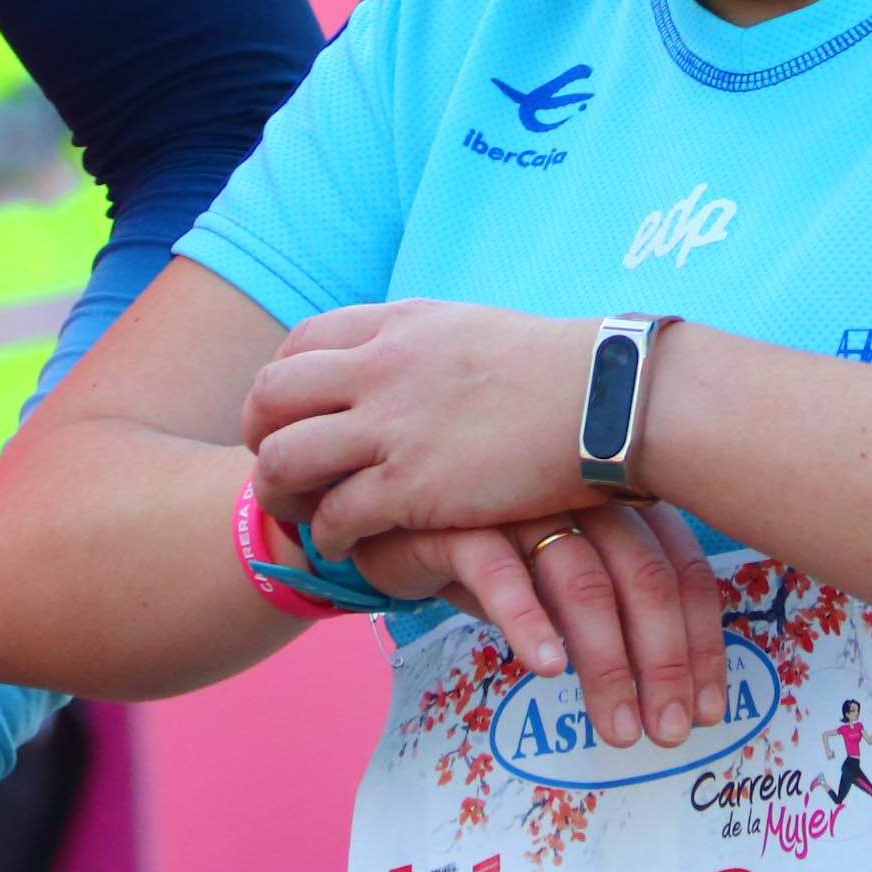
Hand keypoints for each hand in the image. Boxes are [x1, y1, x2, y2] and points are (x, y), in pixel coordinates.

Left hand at [243, 302, 602, 550]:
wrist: (611, 401)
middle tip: (276, 468)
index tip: (291, 415)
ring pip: (285, 460)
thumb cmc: (563, 372)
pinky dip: (329, 536)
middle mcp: (380, 368)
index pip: (300, 343)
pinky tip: (347, 546)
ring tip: (300, 515)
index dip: (281, 384)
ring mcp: (391, 427)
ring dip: (279, 494)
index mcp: (398, 325)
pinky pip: (336, 516)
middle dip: (259, 437)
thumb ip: (424, 346)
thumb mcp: (474, 330)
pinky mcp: (411, 487)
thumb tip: (403, 363)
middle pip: (272, 396)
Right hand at [355, 512, 730, 751]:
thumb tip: (674, 686)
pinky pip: (501, 573)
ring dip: (607, 663)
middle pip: (644, 578)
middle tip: (670, 733)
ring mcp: (521, 502)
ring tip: (620, 729)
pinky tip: (546, 672)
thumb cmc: (492, 548)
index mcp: (618, 498)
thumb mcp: (560, 571)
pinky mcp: (459, 521)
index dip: (702, 643)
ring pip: (583, 582)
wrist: (386, 513)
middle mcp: (579, 492)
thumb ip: (612, 605)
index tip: (710, 709)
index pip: (682, 569)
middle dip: (665, 664)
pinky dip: (529, 622)